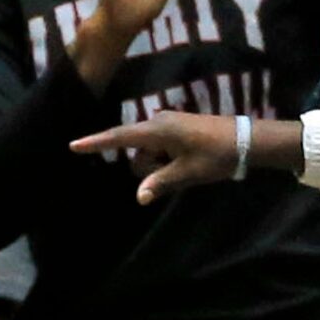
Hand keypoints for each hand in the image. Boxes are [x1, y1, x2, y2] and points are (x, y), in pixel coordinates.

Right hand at [71, 109, 304, 201]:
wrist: (246, 139)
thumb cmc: (216, 155)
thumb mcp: (188, 173)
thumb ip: (161, 183)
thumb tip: (139, 197)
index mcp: (158, 130)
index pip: (119, 137)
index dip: (96, 143)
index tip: (73, 145)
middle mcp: (158, 123)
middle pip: (136, 152)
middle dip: (149, 168)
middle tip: (179, 172)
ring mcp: (168, 125)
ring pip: (149, 153)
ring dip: (161, 165)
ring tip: (188, 166)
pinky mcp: (176, 129)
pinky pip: (160, 148)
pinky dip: (168, 159)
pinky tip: (189, 162)